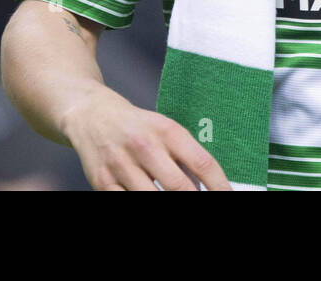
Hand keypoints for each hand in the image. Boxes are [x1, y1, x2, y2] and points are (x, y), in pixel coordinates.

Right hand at [60, 83, 232, 190]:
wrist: (92, 115)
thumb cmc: (137, 126)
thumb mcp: (165, 130)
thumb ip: (185, 157)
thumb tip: (207, 187)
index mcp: (167, 131)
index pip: (202, 163)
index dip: (220, 186)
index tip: (228, 197)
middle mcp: (145, 146)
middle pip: (179, 187)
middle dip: (194, 200)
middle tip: (204, 205)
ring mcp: (122, 165)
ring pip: (152, 198)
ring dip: (167, 203)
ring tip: (178, 200)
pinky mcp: (102, 182)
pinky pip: (126, 202)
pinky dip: (140, 203)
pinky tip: (149, 198)